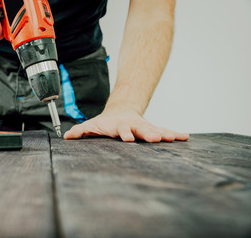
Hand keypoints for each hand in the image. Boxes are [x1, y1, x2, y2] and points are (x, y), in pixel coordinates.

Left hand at [64, 110, 188, 141]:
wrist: (119, 112)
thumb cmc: (105, 123)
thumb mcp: (92, 126)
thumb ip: (80, 130)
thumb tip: (67, 136)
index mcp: (119, 126)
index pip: (122, 130)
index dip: (125, 133)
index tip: (128, 138)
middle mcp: (133, 125)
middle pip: (141, 129)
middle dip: (148, 133)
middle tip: (155, 138)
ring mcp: (143, 127)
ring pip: (155, 129)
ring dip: (164, 133)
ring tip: (175, 137)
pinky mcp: (151, 129)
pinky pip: (164, 131)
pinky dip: (174, 133)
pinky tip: (184, 137)